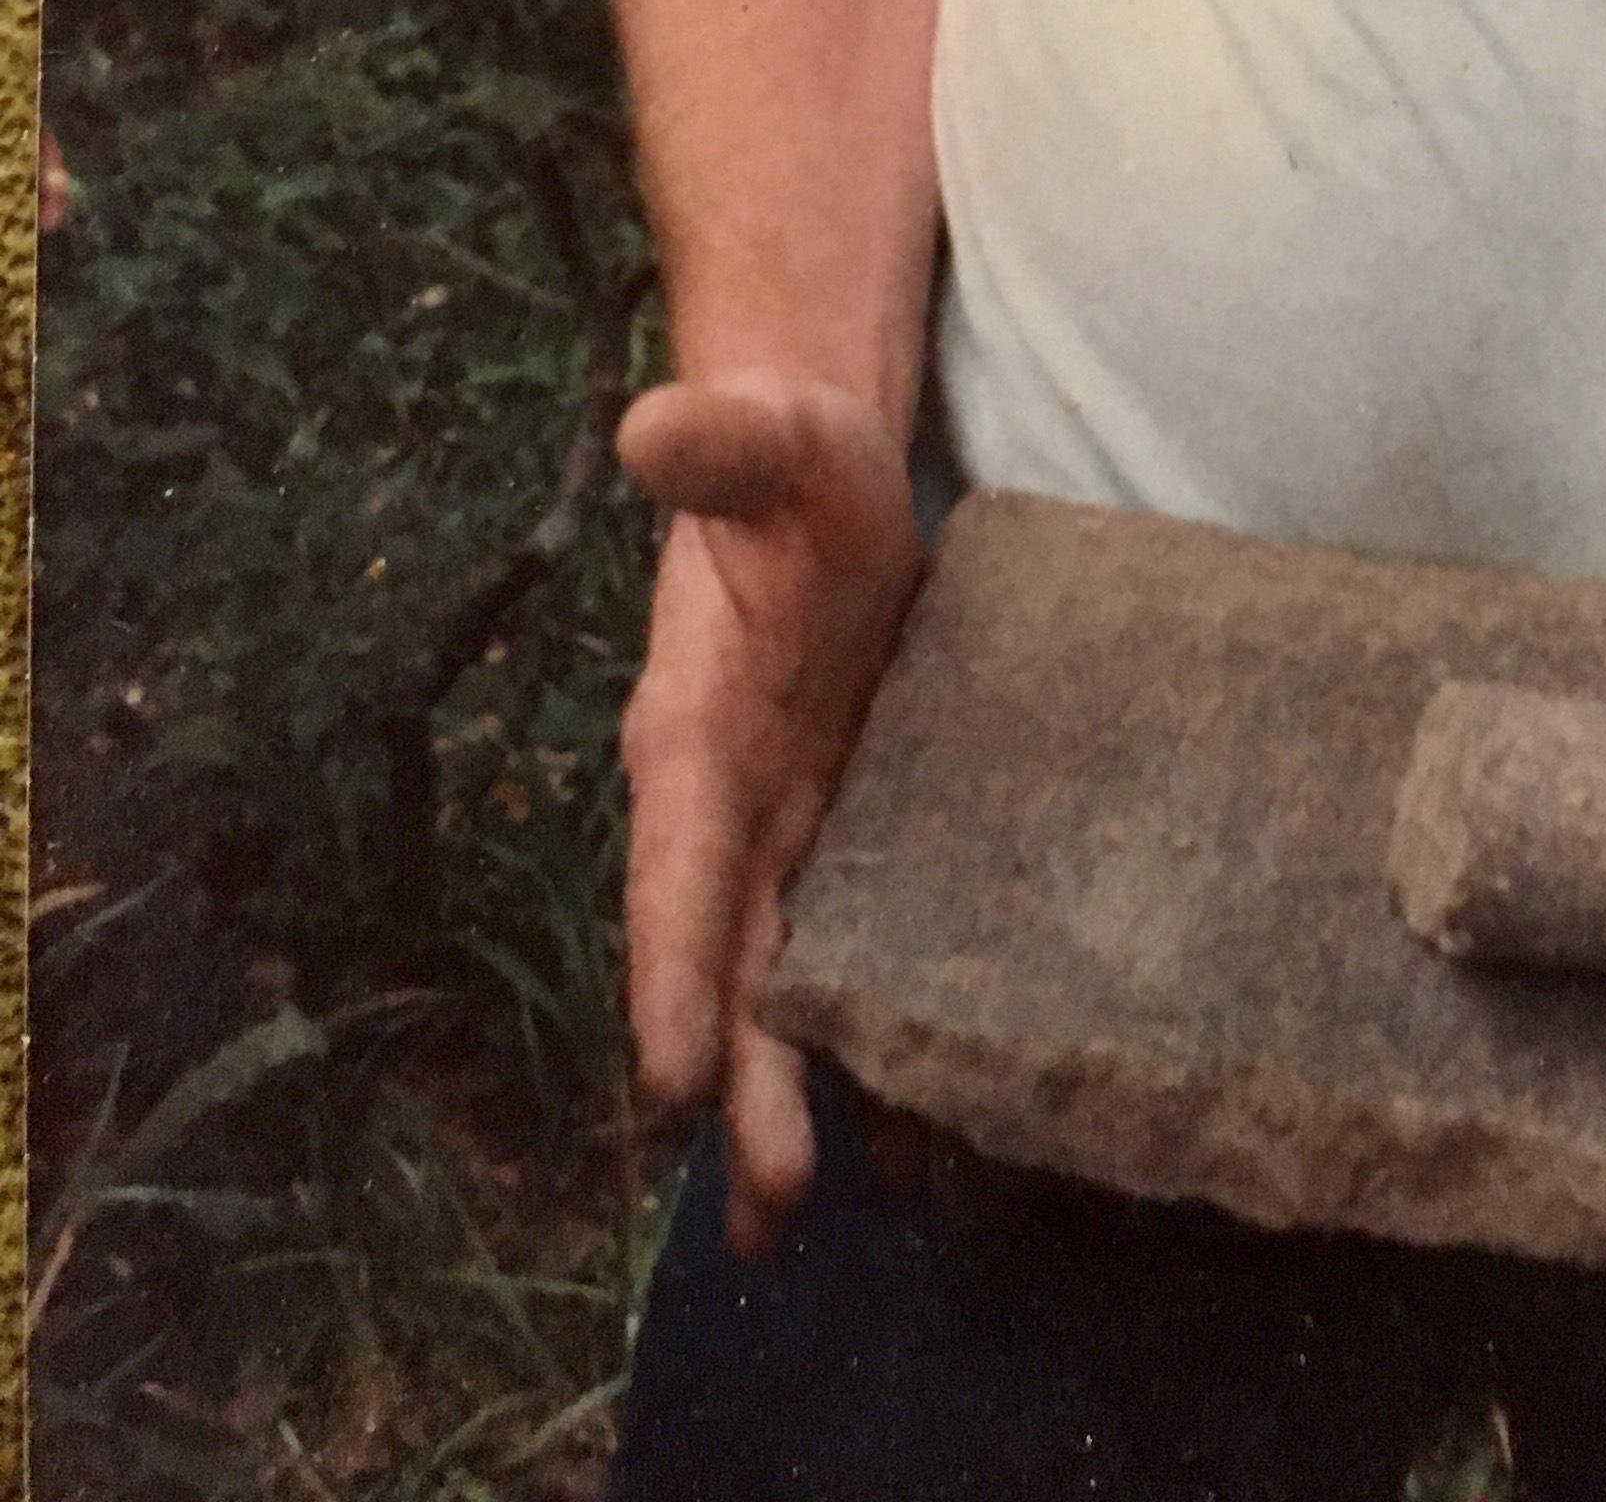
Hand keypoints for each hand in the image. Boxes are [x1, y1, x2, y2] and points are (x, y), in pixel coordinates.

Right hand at [616, 374, 924, 1252]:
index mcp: (696, 733)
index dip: (670, 969)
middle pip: (727, 962)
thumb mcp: (783, 439)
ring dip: (789, 1095)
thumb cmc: (796, 463)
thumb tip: (653, 427)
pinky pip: (853, 950)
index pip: (677, 865)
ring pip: (781, 984)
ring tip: (804, 1220)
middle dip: (740, 1082)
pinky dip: (865, 1038)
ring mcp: (791, 834)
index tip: (667, 1087)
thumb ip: (728, 439)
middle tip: (777, 1207)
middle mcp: (730, 809)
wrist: (825, 482)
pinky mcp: (858, 838)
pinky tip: (910, 1132)